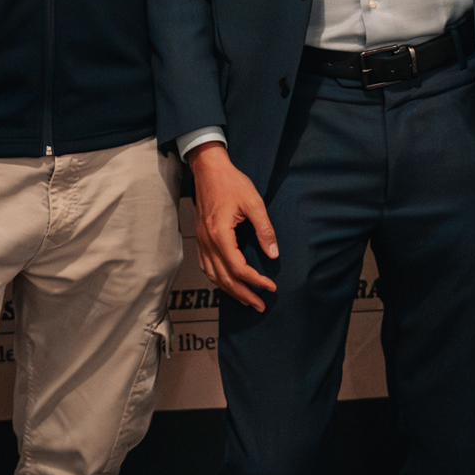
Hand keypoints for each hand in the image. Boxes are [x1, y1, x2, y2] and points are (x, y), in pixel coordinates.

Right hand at [186, 142, 277, 310]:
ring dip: (230, 291)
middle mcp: (208, 241)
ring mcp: (201, 241)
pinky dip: (217, 279)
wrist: (208, 169)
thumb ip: (264, 229)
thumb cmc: (231, 183)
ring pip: (213, 275)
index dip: (255, 281)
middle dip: (243, 294)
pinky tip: (227, 283)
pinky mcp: (200, 238)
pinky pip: (206, 266)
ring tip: (246, 300)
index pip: (237, 268)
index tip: (270, 287)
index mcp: (220, 234)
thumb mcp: (254, 202)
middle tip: (260, 305)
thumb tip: (273, 253)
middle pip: (224, 278)